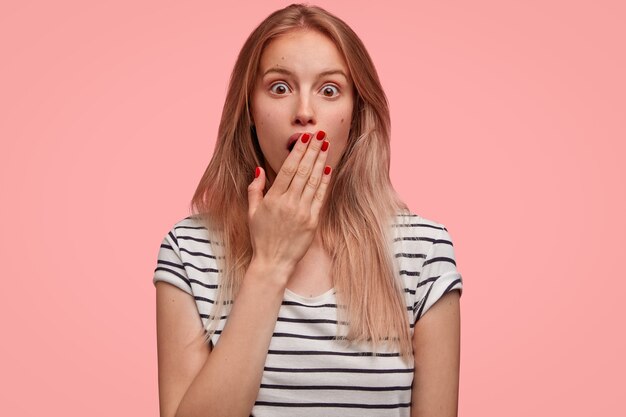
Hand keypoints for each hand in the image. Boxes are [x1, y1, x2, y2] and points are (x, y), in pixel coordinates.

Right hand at [247, 131, 331, 276]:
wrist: (273, 262)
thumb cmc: (261, 237)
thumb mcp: (252, 212)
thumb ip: (255, 189)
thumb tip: (259, 169)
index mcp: (273, 199)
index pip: (288, 168)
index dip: (298, 151)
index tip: (305, 138)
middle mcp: (289, 203)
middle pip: (303, 171)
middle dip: (312, 151)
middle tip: (320, 135)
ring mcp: (302, 212)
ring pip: (313, 181)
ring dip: (320, 162)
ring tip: (326, 146)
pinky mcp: (313, 222)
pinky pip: (320, 197)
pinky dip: (324, 182)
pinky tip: (328, 168)